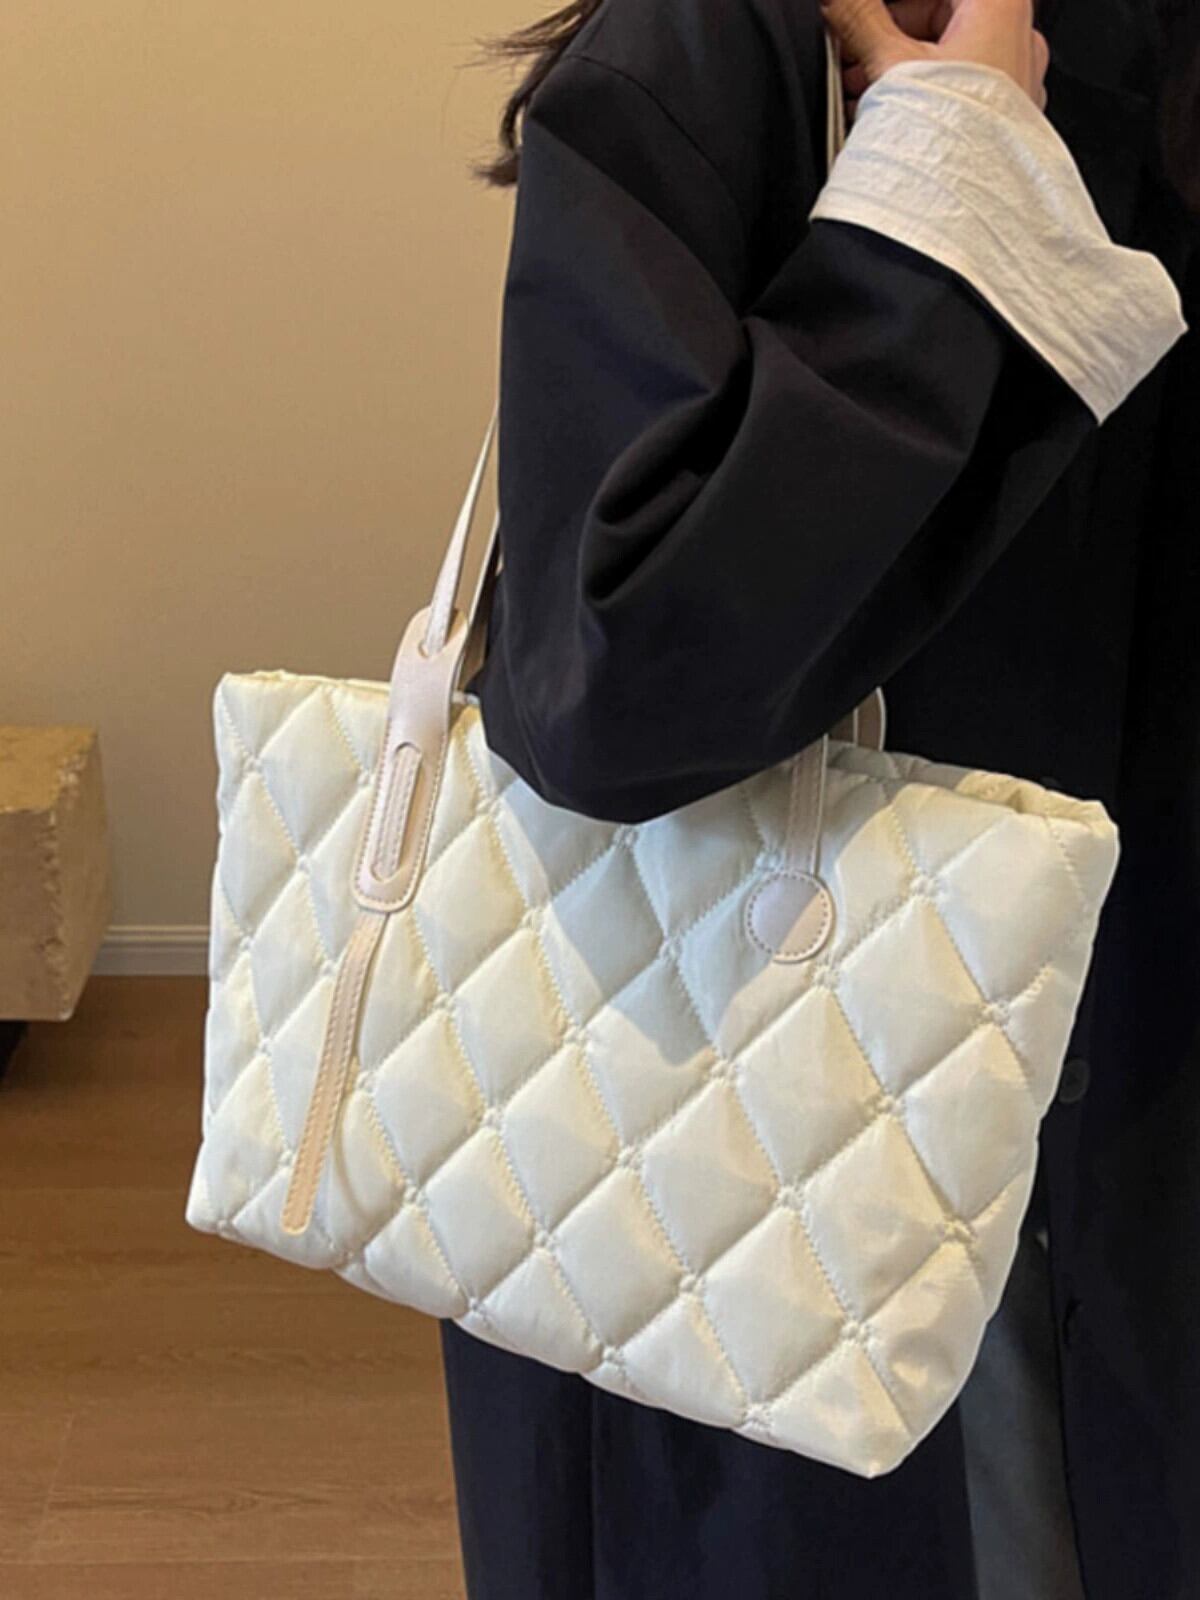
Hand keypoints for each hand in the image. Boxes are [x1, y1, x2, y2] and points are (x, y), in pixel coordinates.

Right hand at [820, 0, 1049, 121]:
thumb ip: (859, 16)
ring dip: (903, 71)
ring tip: (863, 99)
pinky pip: (964, 95)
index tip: (862, 15)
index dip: (890, 6)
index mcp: (1000, 6)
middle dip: (890, 36)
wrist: (968, 216)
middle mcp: (1021, 39)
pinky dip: (928, 99)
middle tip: (851, 60)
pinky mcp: (1009, 125)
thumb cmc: (947, 139)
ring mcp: (1019, 84)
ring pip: (951, 58)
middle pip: (943, 17)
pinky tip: (895, 124)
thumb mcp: (889, 64)